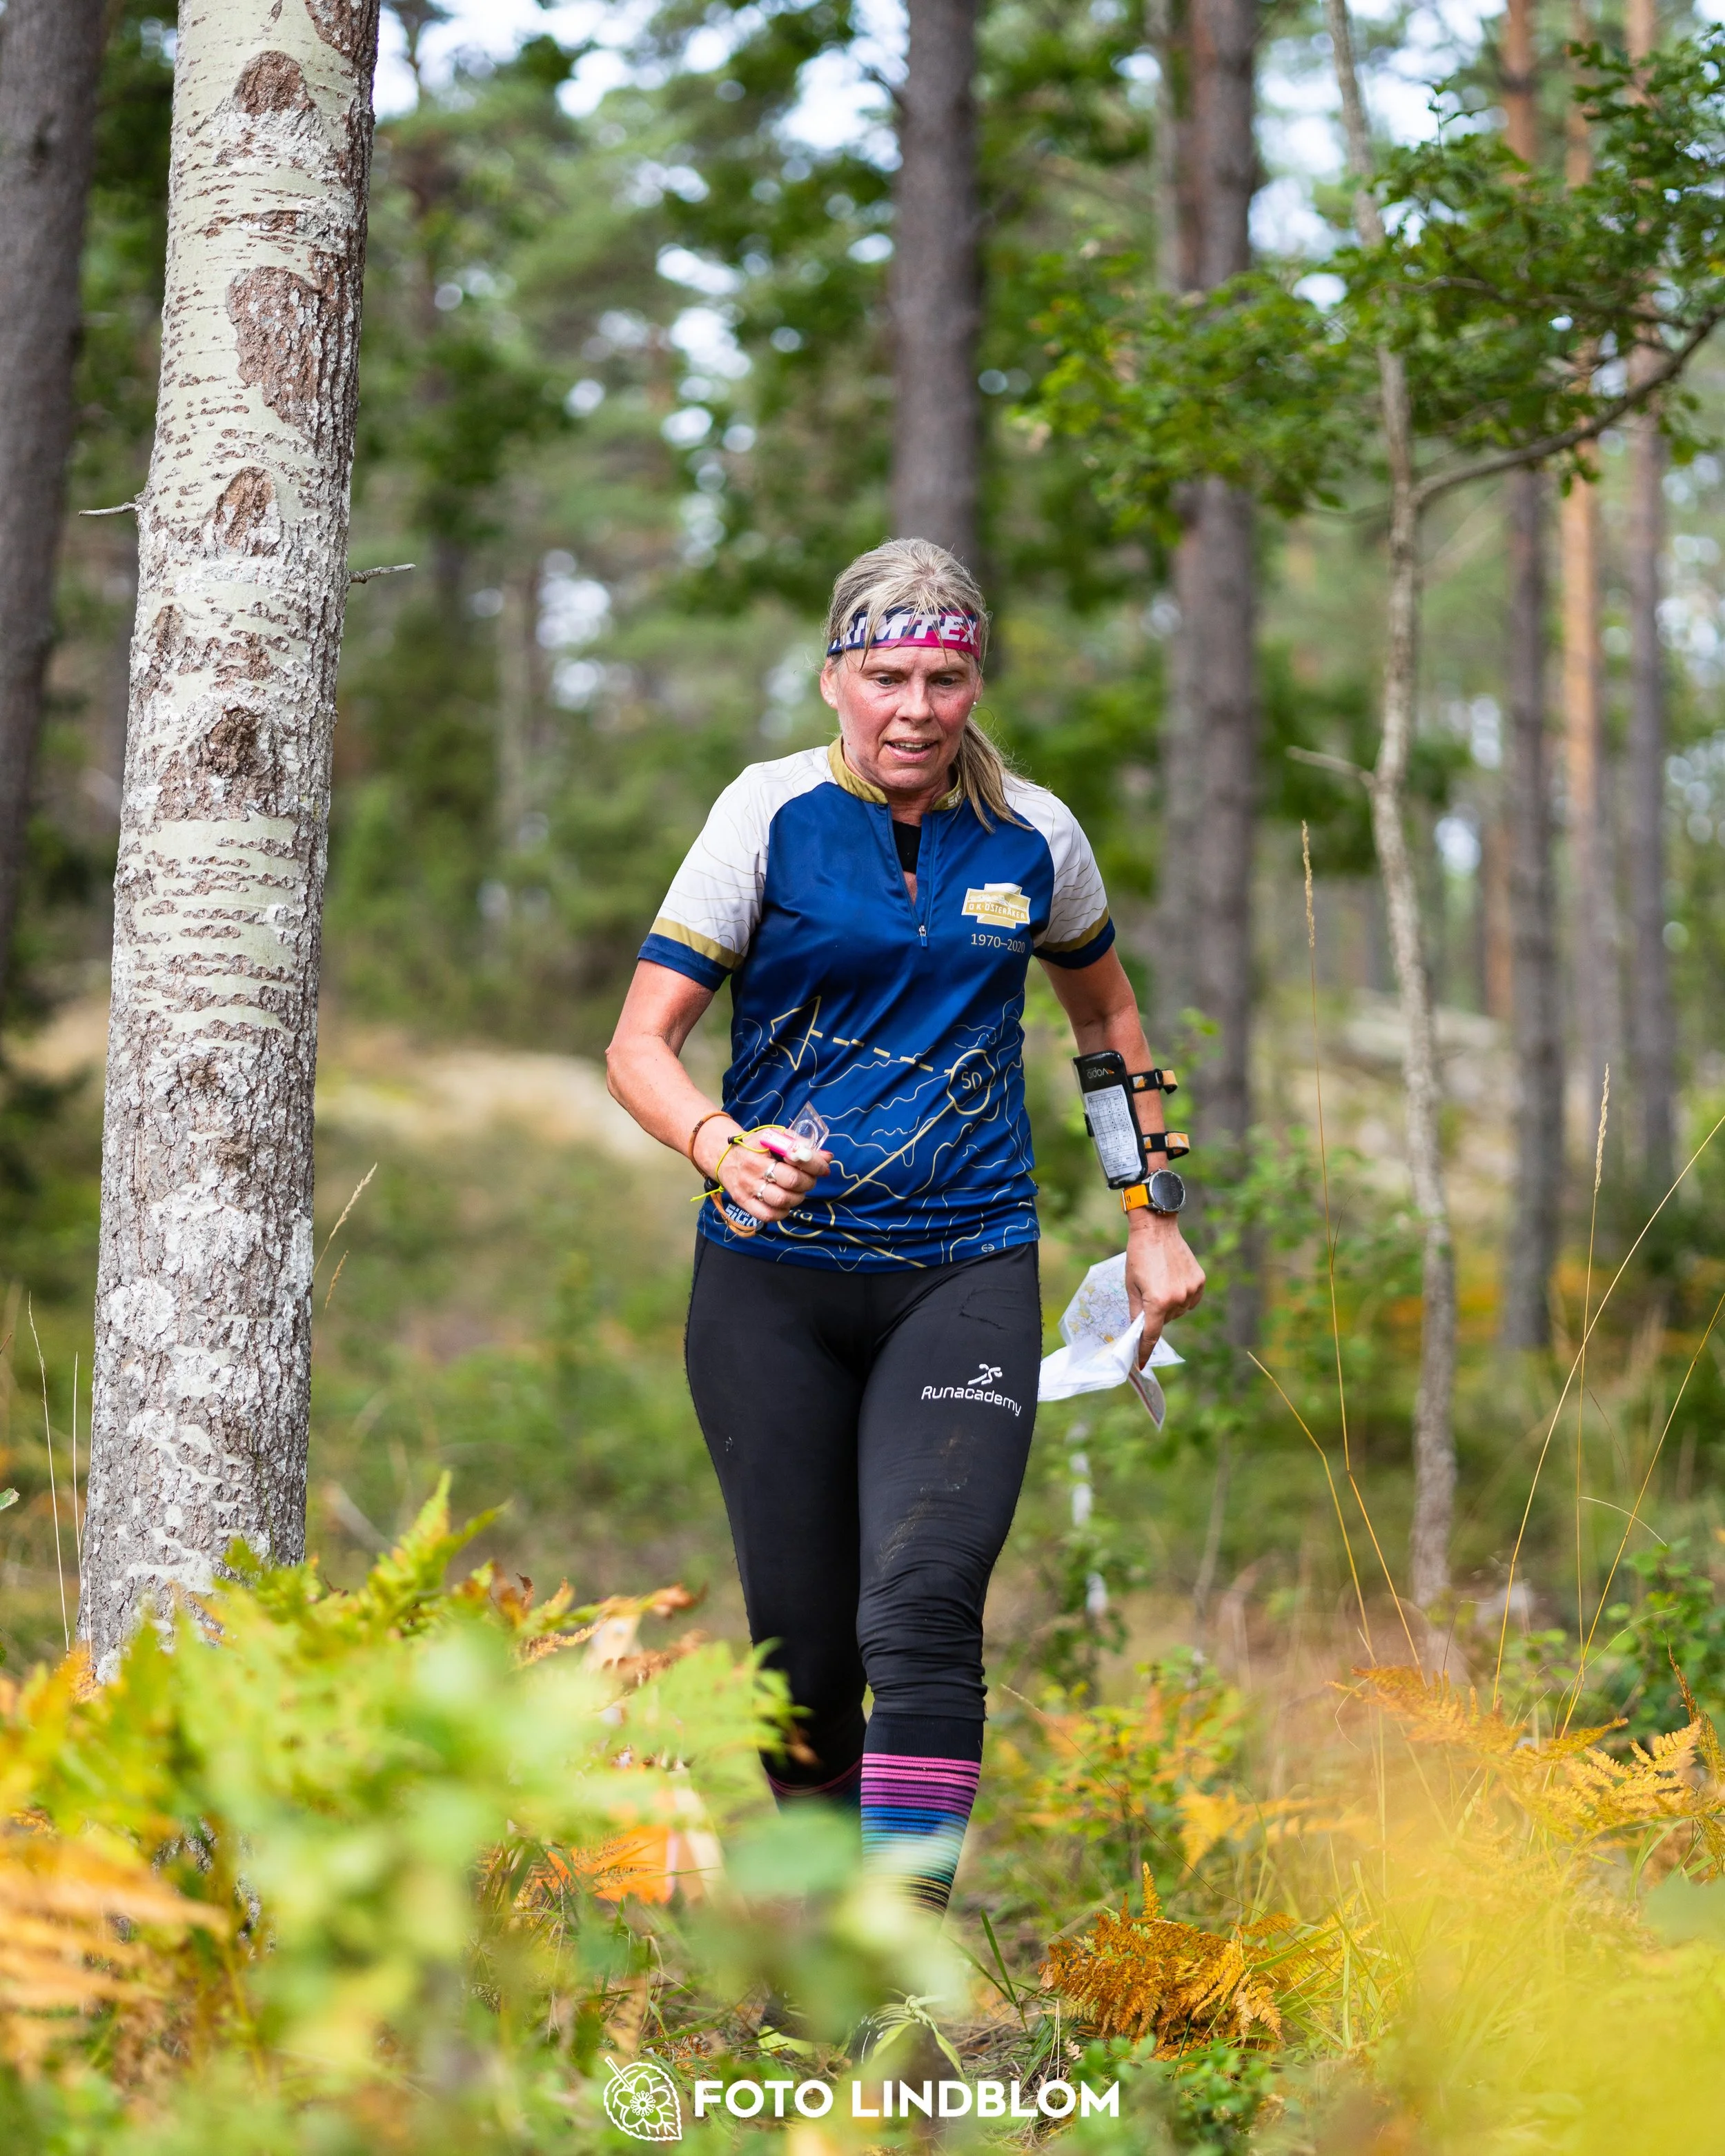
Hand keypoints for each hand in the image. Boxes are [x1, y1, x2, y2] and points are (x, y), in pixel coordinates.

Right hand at [696, 1119, 831, 1225]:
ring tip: (797, 1192)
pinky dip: (783, 1213)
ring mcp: (748, 1186)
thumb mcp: (775, 1136)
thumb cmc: (756, 1146)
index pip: (797, 1157)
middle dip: (808, 1182)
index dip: (815, 1164)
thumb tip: (827, 1158)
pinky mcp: (744, 1202)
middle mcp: (754, 1167)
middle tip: (808, 1180)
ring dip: (797, 1198)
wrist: (723, 1156)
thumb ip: (801, 1144)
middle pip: (792, 1181)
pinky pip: (768, 1215)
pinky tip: (785, 1204)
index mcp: (763, 1146)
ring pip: (782, 1200)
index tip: (823, 1167)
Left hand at [1125, 1212, 1205, 1360]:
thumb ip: (1136, 1312)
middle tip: (1148, 1295)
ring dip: (1169, 1306)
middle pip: (1166, 1321)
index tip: (1141, 1363)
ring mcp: (1191, 1290)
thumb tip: (1137, 1332)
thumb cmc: (1138, 1256)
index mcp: (1157, 1301)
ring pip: (1179, 1311)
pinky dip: (1182, 1298)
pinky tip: (1173, 1282)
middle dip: (1156, 1315)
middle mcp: (1177, 1299)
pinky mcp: (1199, 1281)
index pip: (1151, 1335)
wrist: (1156, 1229)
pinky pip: (1191, 1300)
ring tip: (1160, 1283)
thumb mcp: (1131, 1286)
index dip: (1144, 1351)